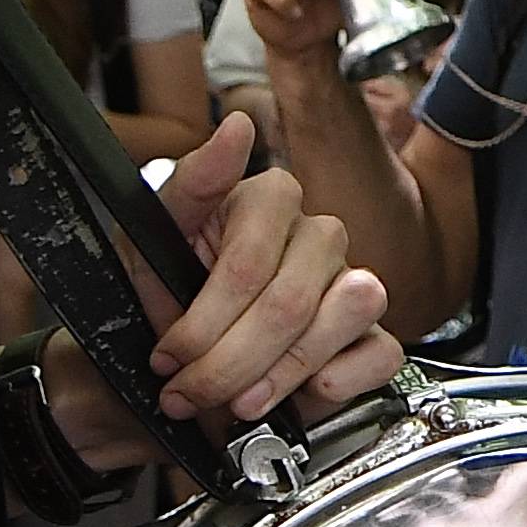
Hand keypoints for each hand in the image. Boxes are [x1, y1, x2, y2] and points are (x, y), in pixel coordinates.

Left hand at [40, 120, 403, 459]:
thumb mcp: (146, 247)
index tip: (168, 354)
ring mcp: (350, 283)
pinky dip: (333, 385)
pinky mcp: (371, 336)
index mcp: (268, 201)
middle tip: (190, 391)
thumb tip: (236, 126)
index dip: (203, 322)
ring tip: (239, 400)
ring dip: (280, 375)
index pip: (248, 262)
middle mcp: (316, 236)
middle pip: (289, 302)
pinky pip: (380, 353)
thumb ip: (190, 183)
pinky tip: (296, 396)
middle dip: (228, 364)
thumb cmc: (161, 305)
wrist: (176, 378)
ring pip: (346, 315)